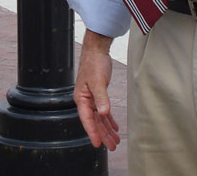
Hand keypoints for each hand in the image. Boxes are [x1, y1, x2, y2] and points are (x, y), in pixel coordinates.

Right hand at [73, 31, 119, 149]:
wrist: (96, 51)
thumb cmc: (94, 64)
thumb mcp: (98, 82)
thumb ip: (101, 98)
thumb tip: (103, 113)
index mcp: (81, 98)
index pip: (87, 119)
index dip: (92, 132)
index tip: (98, 144)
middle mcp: (85, 100)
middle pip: (94, 121)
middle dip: (103, 134)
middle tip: (111, 146)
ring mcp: (91, 98)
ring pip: (99, 118)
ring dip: (107, 129)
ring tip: (115, 140)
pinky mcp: (98, 95)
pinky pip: (103, 111)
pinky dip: (108, 119)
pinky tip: (114, 126)